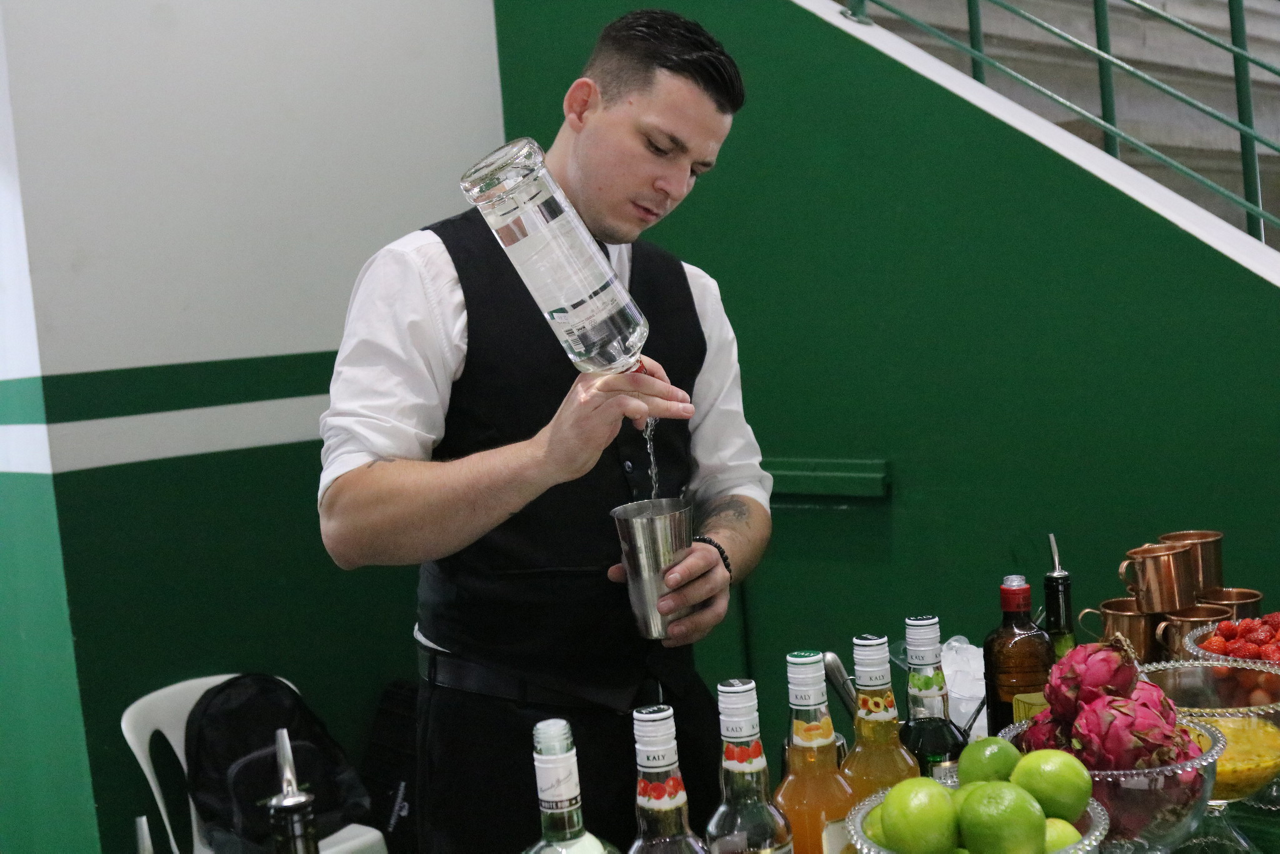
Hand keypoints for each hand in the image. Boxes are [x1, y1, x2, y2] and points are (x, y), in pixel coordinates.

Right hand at [533, 355, 692, 483]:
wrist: (548, 457)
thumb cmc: (576, 436)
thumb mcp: (601, 412)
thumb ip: (621, 402)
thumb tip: (649, 402)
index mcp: (595, 375)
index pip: (631, 363)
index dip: (655, 372)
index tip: (670, 387)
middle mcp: (592, 381)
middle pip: (638, 376)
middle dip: (666, 388)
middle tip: (685, 400)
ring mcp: (591, 398)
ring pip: (635, 389)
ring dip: (663, 401)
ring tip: (683, 410)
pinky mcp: (592, 417)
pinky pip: (622, 405)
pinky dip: (640, 409)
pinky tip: (645, 421)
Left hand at [607, 541, 729, 646]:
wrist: (711, 564)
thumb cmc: (684, 559)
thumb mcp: (669, 555)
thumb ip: (640, 563)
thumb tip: (613, 573)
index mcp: (706, 556)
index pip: (700, 561)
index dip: (687, 571)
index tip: (667, 580)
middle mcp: (719, 575)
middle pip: (708, 586)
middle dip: (685, 598)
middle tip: (661, 607)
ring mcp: (722, 595)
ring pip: (715, 611)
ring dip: (693, 623)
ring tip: (671, 631)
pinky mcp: (719, 612)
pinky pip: (709, 628)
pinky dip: (691, 636)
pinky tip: (671, 641)